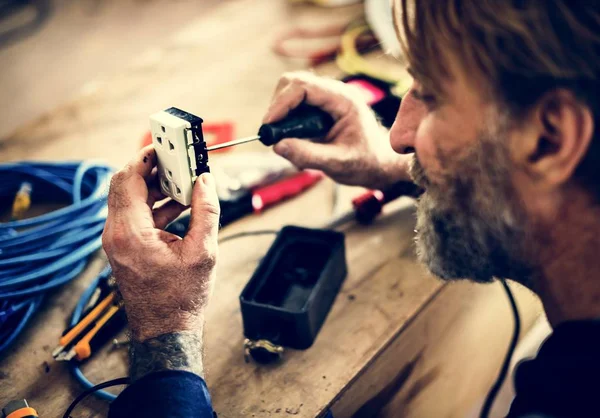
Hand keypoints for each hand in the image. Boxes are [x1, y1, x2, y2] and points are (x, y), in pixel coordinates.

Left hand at [102, 146, 219, 341]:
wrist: (166, 330)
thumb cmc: (181, 298)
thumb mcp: (203, 252)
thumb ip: (205, 211)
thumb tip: (206, 181)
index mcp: (130, 233)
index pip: (129, 179)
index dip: (146, 157)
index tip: (165, 145)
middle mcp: (116, 234)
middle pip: (126, 184)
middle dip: (152, 168)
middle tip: (178, 160)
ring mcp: (117, 241)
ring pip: (130, 198)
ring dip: (156, 186)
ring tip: (185, 181)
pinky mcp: (124, 247)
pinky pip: (135, 214)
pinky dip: (155, 204)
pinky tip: (181, 204)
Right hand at [263, 71, 410, 189]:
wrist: (379, 164)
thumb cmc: (365, 163)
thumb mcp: (338, 163)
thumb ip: (308, 155)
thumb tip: (277, 146)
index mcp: (343, 99)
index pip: (303, 86)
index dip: (281, 103)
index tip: (269, 126)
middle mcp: (334, 93)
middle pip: (293, 83)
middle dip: (278, 107)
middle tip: (272, 134)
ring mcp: (326, 99)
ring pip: (291, 93)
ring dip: (282, 116)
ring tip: (286, 142)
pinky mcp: (320, 108)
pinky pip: (295, 107)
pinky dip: (287, 123)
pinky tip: (296, 143)